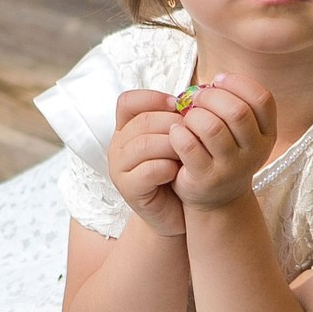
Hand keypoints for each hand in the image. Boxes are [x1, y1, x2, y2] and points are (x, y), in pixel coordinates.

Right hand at [107, 89, 186, 236]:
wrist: (175, 214)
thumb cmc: (177, 173)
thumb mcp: (175, 142)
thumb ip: (175, 121)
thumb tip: (192, 98)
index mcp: (126, 129)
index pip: (128, 102)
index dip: (153, 98)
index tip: (178, 106)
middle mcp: (118, 145)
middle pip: (142, 122)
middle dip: (172, 124)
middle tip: (194, 132)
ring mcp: (118, 168)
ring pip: (144, 145)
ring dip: (172, 146)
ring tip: (188, 153)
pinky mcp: (128, 189)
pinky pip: (147, 170)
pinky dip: (167, 168)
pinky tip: (178, 172)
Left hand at [169, 74, 275, 209]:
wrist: (217, 199)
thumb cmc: (224, 153)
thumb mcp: (239, 131)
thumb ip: (231, 105)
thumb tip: (208, 85)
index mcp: (267, 134)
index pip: (262, 99)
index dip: (238, 83)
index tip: (217, 81)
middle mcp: (255, 152)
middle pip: (237, 111)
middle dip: (210, 97)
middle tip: (195, 99)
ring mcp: (232, 168)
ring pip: (212, 127)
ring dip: (193, 115)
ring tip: (186, 118)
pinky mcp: (207, 178)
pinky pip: (189, 145)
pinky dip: (178, 133)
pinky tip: (176, 132)